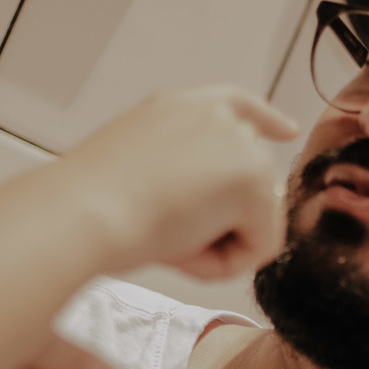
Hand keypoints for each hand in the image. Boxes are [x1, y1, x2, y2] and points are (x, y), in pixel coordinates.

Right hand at [66, 86, 296, 280]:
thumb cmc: (89, 204)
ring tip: (167, 237)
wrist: (84, 213)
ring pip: (255, 221)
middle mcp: (216, 117)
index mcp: (179, 108)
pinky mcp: (253, 180)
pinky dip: (224, 263)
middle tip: (164, 231)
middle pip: (254, 183)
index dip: (267, 120)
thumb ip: (182, 174)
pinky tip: (183, 246)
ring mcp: (241, 144)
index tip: (285, 130)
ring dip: (217, 246)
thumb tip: (222, 209)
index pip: (238, 105)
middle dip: (222, 224)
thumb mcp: (137, 172)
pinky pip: (259, 247)